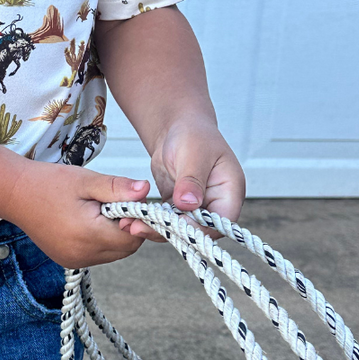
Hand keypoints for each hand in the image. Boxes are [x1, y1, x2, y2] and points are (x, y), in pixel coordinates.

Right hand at [5, 160, 151, 266]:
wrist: (14, 193)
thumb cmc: (49, 183)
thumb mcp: (86, 180)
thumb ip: (118, 188)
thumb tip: (146, 191)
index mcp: (89, 235)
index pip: (133, 237)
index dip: (137, 219)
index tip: (127, 199)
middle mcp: (83, 255)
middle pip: (126, 248)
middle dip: (128, 227)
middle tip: (112, 202)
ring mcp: (75, 261)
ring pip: (113, 253)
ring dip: (115, 234)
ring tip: (97, 210)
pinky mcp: (69, 261)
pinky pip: (98, 255)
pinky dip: (101, 241)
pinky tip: (87, 221)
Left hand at [118, 118, 245, 240]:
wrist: (177, 127)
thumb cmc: (193, 134)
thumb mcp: (194, 154)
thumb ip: (192, 179)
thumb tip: (188, 204)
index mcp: (229, 192)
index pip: (219, 223)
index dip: (198, 229)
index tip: (173, 224)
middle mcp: (215, 205)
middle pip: (197, 230)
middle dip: (170, 232)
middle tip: (140, 228)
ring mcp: (196, 208)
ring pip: (178, 228)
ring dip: (155, 229)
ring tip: (129, 225)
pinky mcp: (178, 208)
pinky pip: (166, 221)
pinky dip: (149, 221)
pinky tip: (130, 219)